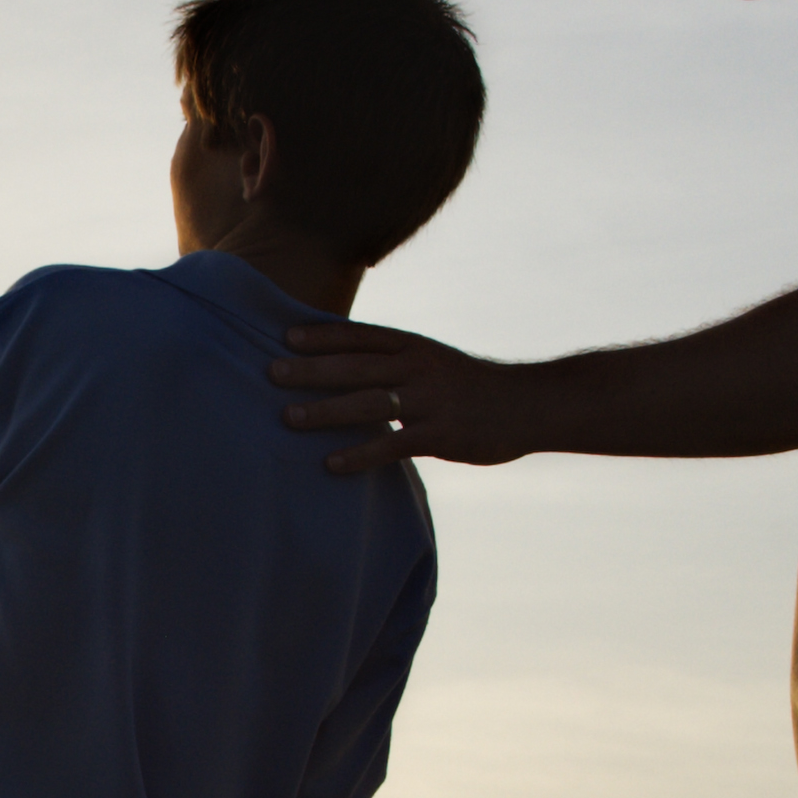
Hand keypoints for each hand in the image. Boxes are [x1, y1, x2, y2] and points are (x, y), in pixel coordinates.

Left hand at [271, 322, 526, 473]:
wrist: (527, 405)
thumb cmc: (471, 386)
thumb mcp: (433, 360)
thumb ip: (394, 361)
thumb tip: (344, 363)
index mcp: (414, 346)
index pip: (361, 335)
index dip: (324, 334)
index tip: (286, 335)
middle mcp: (419, 368)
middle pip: (356, 365)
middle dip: (312, 369)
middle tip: (270, 372)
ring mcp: (430, 401)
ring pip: (369, 402)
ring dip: (326, 410)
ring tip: (288, 417)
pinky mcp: (441, 435)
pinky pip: (393, 445)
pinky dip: (359, 454)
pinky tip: (330, 463)